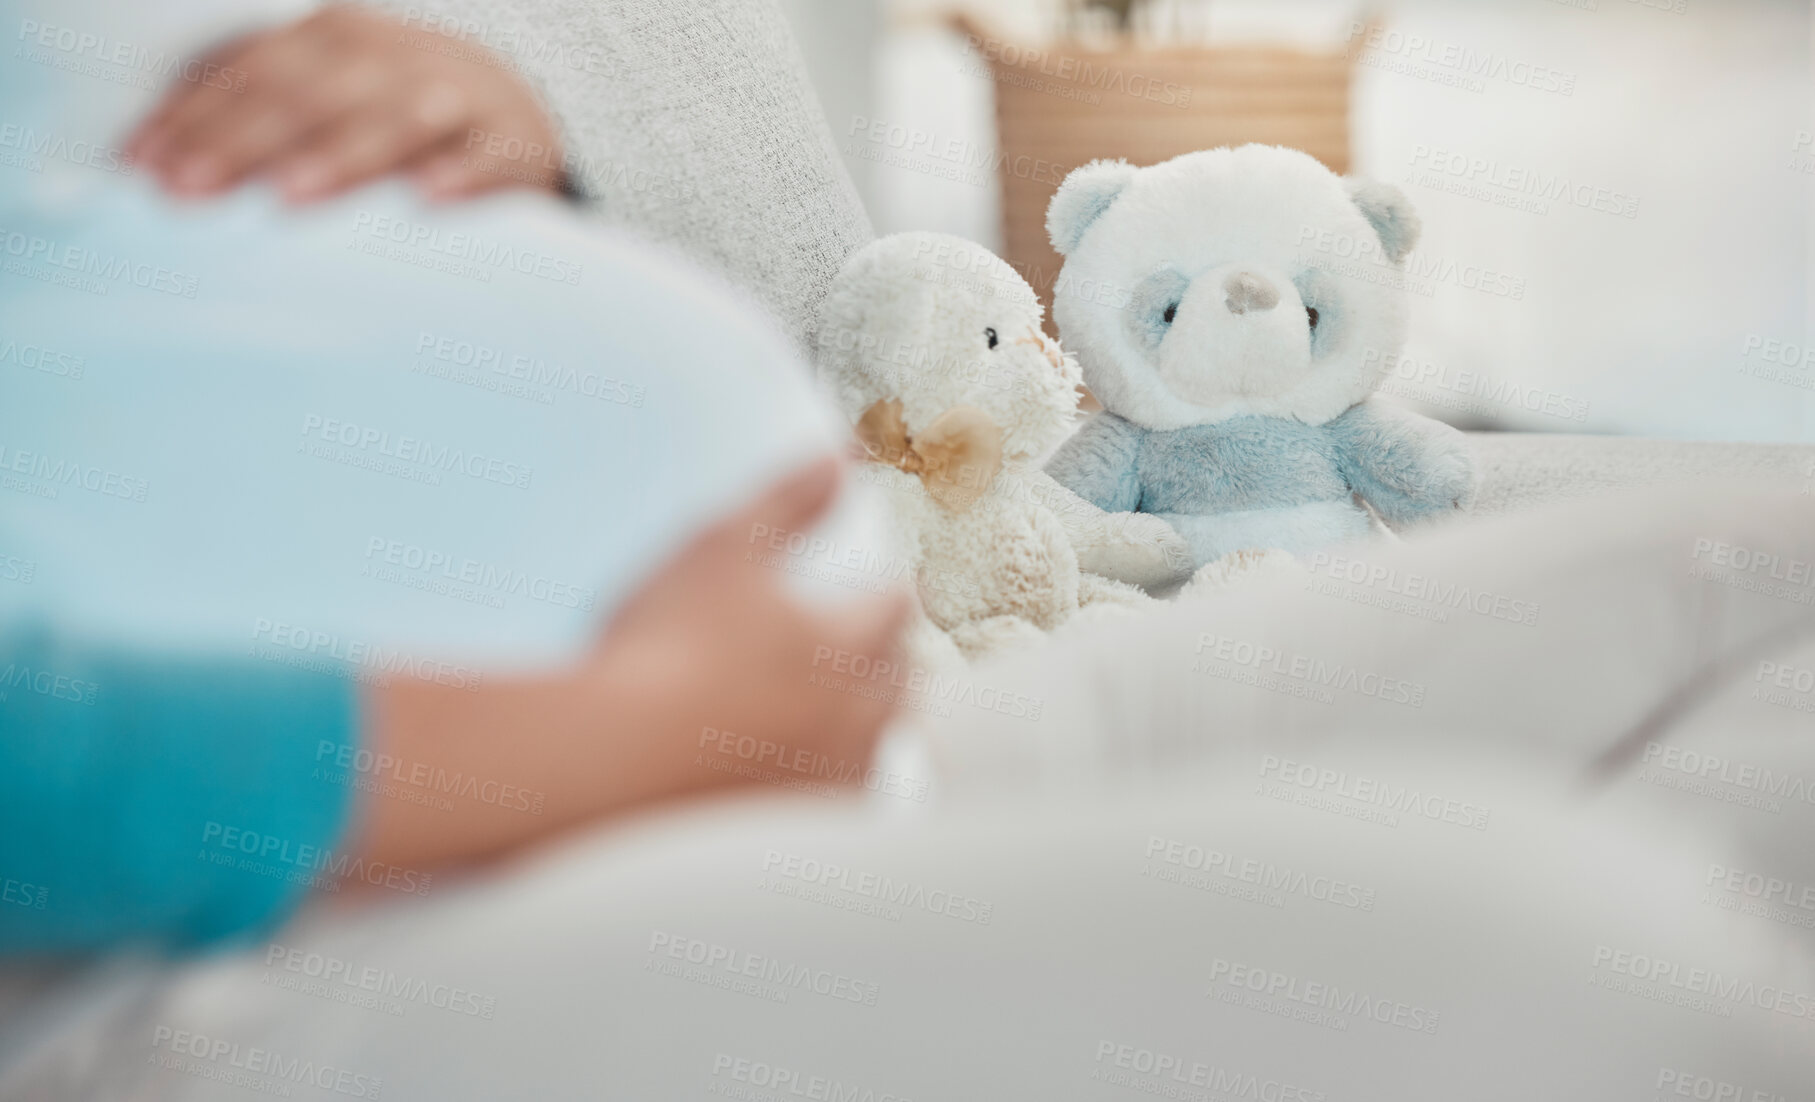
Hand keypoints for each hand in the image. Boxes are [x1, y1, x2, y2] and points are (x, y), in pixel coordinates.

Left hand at [125, 4, 565, 203]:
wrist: (516, 110)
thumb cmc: (389, 111)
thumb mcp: (320, 89)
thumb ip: (243, 108)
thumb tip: (137, 158)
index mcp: (331, 37)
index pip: (252, 74)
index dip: (196, 118)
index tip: (145, 170)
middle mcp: (390, 58)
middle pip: (310, 96)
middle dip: (247, 142)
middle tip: (192, 192)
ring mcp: (455, 99)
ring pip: (395, 122)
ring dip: (342, 155)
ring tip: (292, 196)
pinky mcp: (513, 146)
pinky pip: (488, 160)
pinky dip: (461, 176)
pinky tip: (428, 199)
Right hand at [587, 457, 915, 808]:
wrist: (610, 761)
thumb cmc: (664, 646)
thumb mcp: (721, 546)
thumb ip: (786, 497)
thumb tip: (842, 456)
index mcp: (846, 643)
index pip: (893, 606)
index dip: (883, 591)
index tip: (877, 586)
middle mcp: (853, 715)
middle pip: (897, 681)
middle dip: (886, 660)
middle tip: (872, 649)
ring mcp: (826, 779)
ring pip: (874, 746)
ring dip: (866, 724)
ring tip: (844, 715)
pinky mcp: (792, 831)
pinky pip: (831, 804)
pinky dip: (826, 783)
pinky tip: (801, 782)